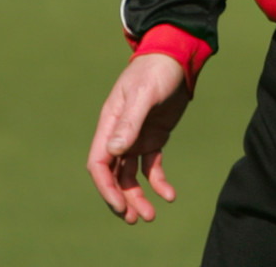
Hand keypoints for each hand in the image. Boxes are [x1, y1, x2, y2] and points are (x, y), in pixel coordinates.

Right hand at [87, 53, 189, 223]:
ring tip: (151, 216)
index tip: (120, 205)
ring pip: (130, 176)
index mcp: (110, 123)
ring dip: (138, 196)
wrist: (176, 57)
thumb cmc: (156, 71)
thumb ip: (129, 122)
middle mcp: (119, 134)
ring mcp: (136, 137)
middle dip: (121, 198)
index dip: (106, 187)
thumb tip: (113, 152)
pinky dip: (158, 182)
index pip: (99, 163)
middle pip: (113, 175)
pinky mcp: (154, 137)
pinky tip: (169, 195)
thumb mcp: (144, 94)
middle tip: (136, 219)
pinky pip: (151, 166)